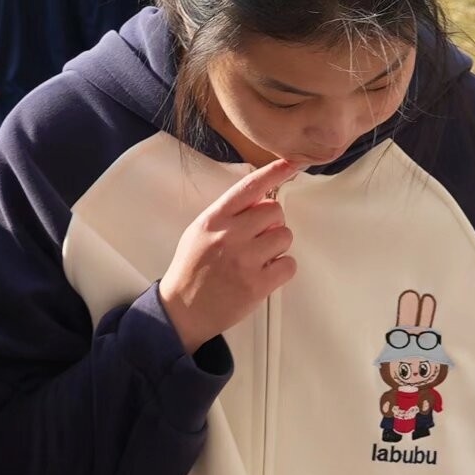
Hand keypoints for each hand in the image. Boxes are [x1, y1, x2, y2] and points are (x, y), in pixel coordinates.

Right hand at [159, 158, 301, 351]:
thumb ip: (228, 214)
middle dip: (273, 224)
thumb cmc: (192, 269)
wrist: (182, 311)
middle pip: (275, 211)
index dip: (274, 172)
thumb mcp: (200, 231)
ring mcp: (244, 260)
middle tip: (259, 239)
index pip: (250, 187)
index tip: (293, 163)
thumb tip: (263, 199)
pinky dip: (282, 269)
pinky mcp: (257, 285)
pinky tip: (265, 274)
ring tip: (259, 259)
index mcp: (214, 219)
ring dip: (278, 247)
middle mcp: (229, 236)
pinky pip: (289, 265)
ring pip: (285, 236)